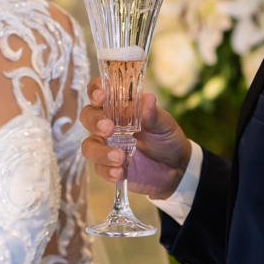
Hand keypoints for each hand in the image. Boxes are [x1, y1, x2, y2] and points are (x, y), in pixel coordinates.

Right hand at [79, 77, 192, 199]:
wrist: (176, 168)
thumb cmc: (167, 138)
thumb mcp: (164, 124)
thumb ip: (153, 114)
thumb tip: (148, 97)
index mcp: (120, 108)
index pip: (99, 93)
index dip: (95, 90)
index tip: (101, 96)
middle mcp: (108, 124)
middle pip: (87, 116)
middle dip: (93, 121)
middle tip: (109, 129)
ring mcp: (107, 146)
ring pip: (88, 145)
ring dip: (100, 151)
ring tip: (120, 157)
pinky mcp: (109, 166)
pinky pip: (98, 168)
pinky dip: (107, 170)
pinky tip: (120, 172)